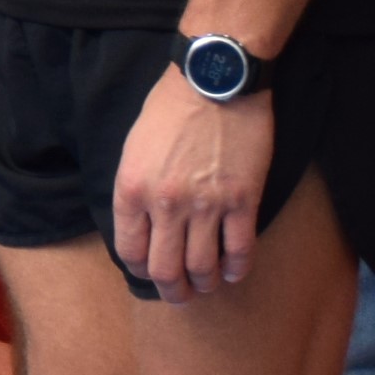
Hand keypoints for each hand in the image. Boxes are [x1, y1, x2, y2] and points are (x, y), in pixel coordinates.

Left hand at [111, 66, 274, 302]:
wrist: (214, 79)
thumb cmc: (170, 108)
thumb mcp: (133, 149)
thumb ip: (135, 191)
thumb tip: (142, 228)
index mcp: (131, 190)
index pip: (131, 252)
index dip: (141, 271)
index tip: (151, 273)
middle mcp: (165, 204)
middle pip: (166, 270)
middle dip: (173, 290)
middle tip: (181, 295)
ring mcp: (206, 204)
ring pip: (202, 267)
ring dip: (205, 284)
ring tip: (207, 284)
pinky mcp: (243, 200)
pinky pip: (240, 250)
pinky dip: (237, 269)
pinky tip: (234, 272)